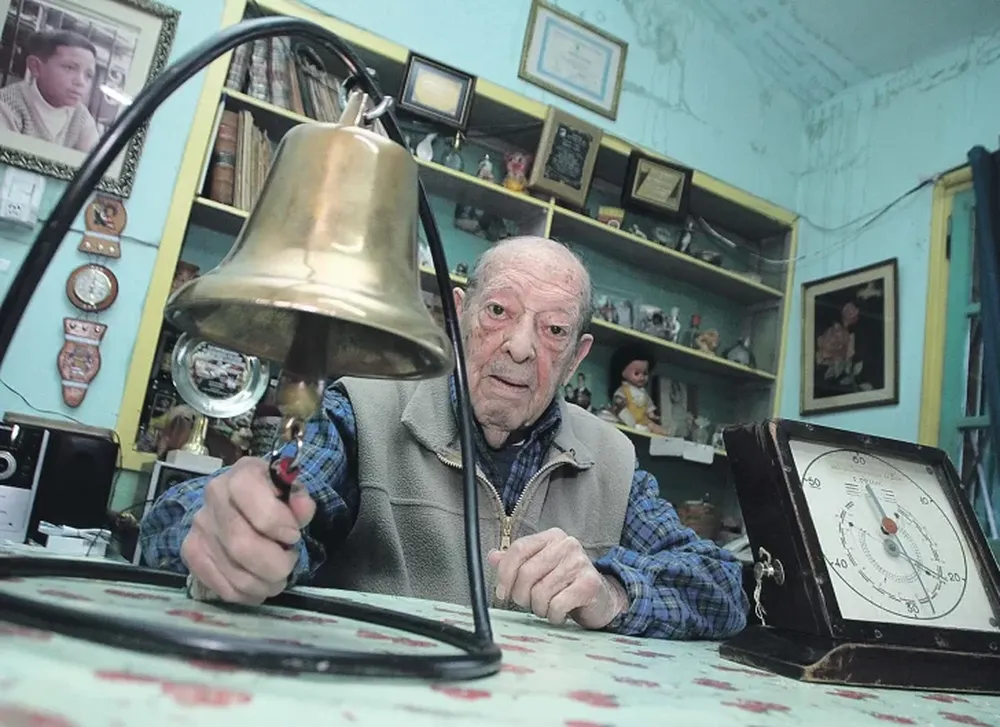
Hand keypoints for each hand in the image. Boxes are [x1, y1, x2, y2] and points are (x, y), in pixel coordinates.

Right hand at [180, 457, 315, 604]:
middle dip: (277, 564)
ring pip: (235, 574)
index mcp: (243, 475)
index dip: (281, 528)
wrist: (239, 500)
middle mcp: (214, 498)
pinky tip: (259, 585)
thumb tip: (302, 508)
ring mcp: (199, 527)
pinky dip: (247, 594)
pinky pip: (222, 588)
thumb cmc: (272, 497)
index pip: (260, 509)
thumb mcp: (291, 492)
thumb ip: (301, 502)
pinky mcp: (191, 553)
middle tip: (289, 562)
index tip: (293, 535)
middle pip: (243, 546)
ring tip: (277, 577)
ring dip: (266, 584)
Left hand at [487, 527, 627, 628]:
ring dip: (538, 608)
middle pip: (526, 572)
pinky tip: (558, 614)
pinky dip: (553, 615)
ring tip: (546, 608)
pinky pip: (557, 605)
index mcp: (551, 537)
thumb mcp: (540, 568)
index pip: (518, 549)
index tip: (502, 592)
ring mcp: (580, 563)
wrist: (601, 598)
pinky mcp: (589, 584)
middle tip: (527, 604)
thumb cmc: (565, 583)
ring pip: (540, 592)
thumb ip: (516, 562)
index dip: (504, 573)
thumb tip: (493, 557)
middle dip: (520, 595)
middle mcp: (567, 545)